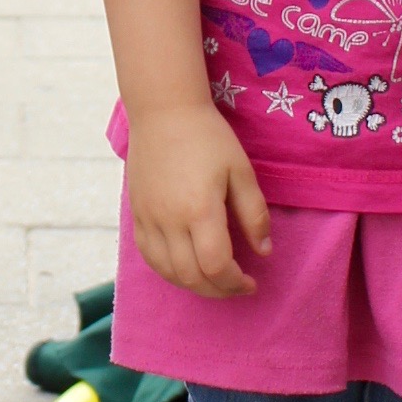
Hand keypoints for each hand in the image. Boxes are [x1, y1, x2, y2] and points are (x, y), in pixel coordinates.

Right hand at [125, 103, 272, 298]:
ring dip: (193, 285)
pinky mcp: (137, 214)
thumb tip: (264, 252)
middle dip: (218, 290)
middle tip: (236, 286)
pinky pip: (149, 256)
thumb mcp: (241, 171)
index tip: (251, 282)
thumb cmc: (208, 137)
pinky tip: (185, 268)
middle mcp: (170, 220)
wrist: (163, 111)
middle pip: (191, 276)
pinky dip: (168, 271)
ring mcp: (149, 219)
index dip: (235, 283)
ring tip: (213, 280)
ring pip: (167, 271)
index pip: (216, 266)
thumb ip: (254, 214)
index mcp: (200, 209)